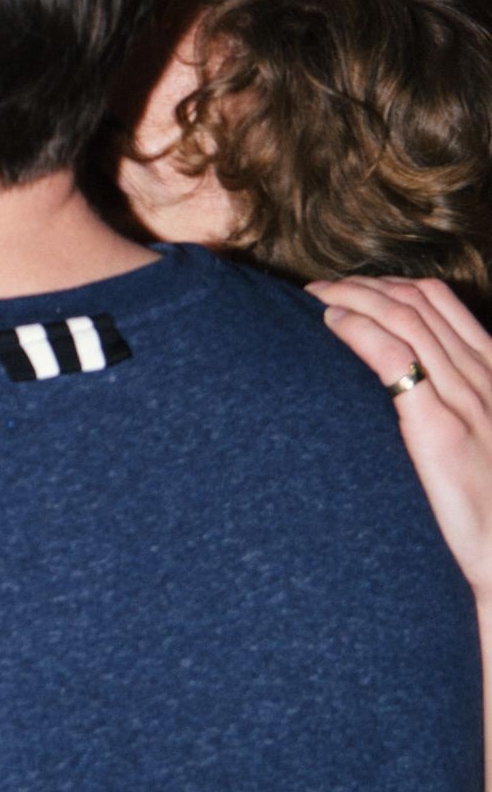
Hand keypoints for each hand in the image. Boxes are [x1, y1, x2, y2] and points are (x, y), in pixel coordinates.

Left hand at [311, 278, 491, 602]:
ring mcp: (463, 399)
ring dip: (354, 298)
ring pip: (404, 319)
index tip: (353, 287)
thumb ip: (454, 404)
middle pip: (418, 301)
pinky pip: (397, 358)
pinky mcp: (439, 427)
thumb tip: (405, 386)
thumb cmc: (490, 507)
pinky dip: (359, 330)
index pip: (441, 302)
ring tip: (317, 299)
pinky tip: (332, 326)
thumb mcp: (481, 438)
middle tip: (322, 289)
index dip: (391, 284)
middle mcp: (482, 376)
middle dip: (364, 284)